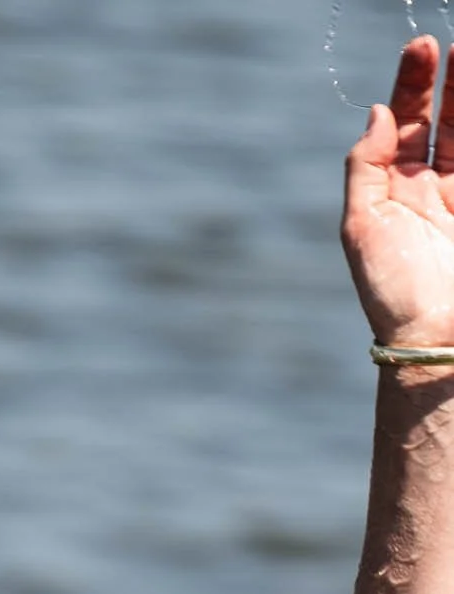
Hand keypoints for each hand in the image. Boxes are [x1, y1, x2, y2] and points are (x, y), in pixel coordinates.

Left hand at [344, 37, 453, 349]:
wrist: (435, 339)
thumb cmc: (391, 290)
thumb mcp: (361, 226)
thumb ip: (364, 166)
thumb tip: (377, 111)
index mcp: (395, 189)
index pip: (406, 122)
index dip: (413, 83)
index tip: (422, 47)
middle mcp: (433, 186)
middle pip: (447, 117)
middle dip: (449, 78)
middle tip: (451, 41)